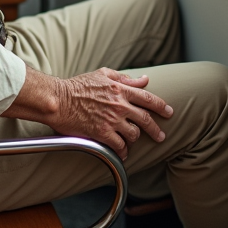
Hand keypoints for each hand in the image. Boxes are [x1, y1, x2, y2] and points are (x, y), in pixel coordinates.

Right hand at [3, 66, 172, 160]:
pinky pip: (120, 146)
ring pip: (134, 134)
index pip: (148, 98)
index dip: (161, 106)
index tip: (169, 112)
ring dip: (134, 138)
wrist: (58, 100)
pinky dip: (123, 151)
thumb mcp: (102, 74)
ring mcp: (112, 120)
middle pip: (146, 119)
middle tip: (160, 136)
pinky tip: (122, 153)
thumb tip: (143, 80)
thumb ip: (124, 78)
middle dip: (156, 129)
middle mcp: (120, 105)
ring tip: (131, 140)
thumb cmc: (77, 85)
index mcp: (121, 89)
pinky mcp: (102, 133)